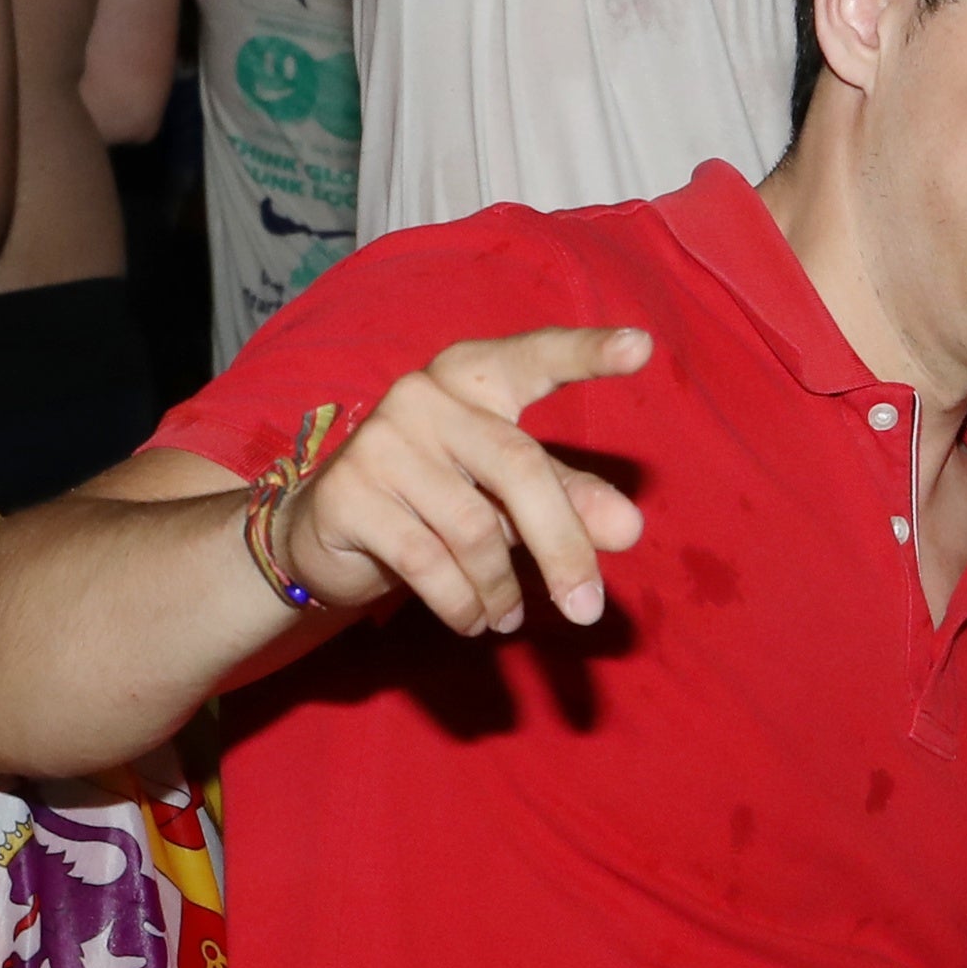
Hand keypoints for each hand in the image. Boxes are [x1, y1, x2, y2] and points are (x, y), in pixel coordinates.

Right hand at [268, 327, 654, 635]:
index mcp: (473, 376)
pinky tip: (473, 620)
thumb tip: (629, 528)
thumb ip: (569, 499)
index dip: (586, 353)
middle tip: (587, 608)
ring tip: (508, 615)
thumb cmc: (437, 499)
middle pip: (519, 468)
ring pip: (473, 527)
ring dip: (501, 587)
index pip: (534, 357)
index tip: (642, 347)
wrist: (325, 532)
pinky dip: (462, 603)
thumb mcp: (509, 495)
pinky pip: (427, 561)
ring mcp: (381, 441)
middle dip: (562, 545)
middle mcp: (424, 395)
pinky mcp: (348, 494)